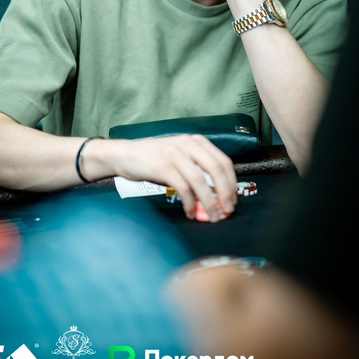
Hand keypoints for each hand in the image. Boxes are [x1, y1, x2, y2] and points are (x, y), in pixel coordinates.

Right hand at [114, 134, 237, 221]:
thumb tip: (217, 192)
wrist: (125, 154)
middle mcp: (188, 144)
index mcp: (196, 141)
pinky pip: (183, 188)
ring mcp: (175, 154)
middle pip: (216, 170)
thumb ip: (197, 167)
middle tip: (227, 210)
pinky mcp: (163, 166)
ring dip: (209, 202)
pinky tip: (190, 212)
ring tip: (212, 216)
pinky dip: (189, 203)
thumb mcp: (179, 155)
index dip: (231, 183)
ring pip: (201, 181)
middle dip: (225, 193)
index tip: (233, 200)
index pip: (223, 161)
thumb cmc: (153, 158)